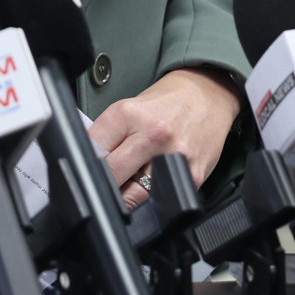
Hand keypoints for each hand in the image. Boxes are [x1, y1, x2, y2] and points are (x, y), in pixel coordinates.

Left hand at [89, 68, 242, 210]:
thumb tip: (86, 162)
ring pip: (134, 194)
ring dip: (126, 194)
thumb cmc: (167, 102)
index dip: (85, 162)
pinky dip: (151, 196)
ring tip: (130, 180)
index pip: (93, 149)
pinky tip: (153, 180)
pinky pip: (161, 199)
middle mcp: (153, 134)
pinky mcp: (192, 176)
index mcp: (130, 113)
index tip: (86, 167)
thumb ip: (108, 135)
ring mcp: (174, 157)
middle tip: (105, 179)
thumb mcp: (130, 108)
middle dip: (104, 181)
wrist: (208, 94)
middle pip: (111, 174)